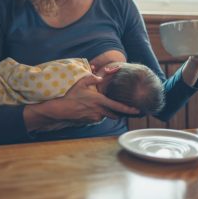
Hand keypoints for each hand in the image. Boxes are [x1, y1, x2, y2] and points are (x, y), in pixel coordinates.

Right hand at [23, 74, 138, 131]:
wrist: (60, 109)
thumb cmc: (70, 95)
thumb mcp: (80, 82)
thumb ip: (92, 78)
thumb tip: (101, 77)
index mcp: (99, 101)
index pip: (118, 106)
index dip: (129, 109)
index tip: (137, 110)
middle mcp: (99, 111)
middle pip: (114, 114)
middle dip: (118, 112)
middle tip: (120, 108)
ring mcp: (94, 118)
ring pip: (105, 115)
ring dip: (105, 111)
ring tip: (95, 105)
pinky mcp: (89, 121)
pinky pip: (97, 117)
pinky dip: (97, 113)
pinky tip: (89, 108)